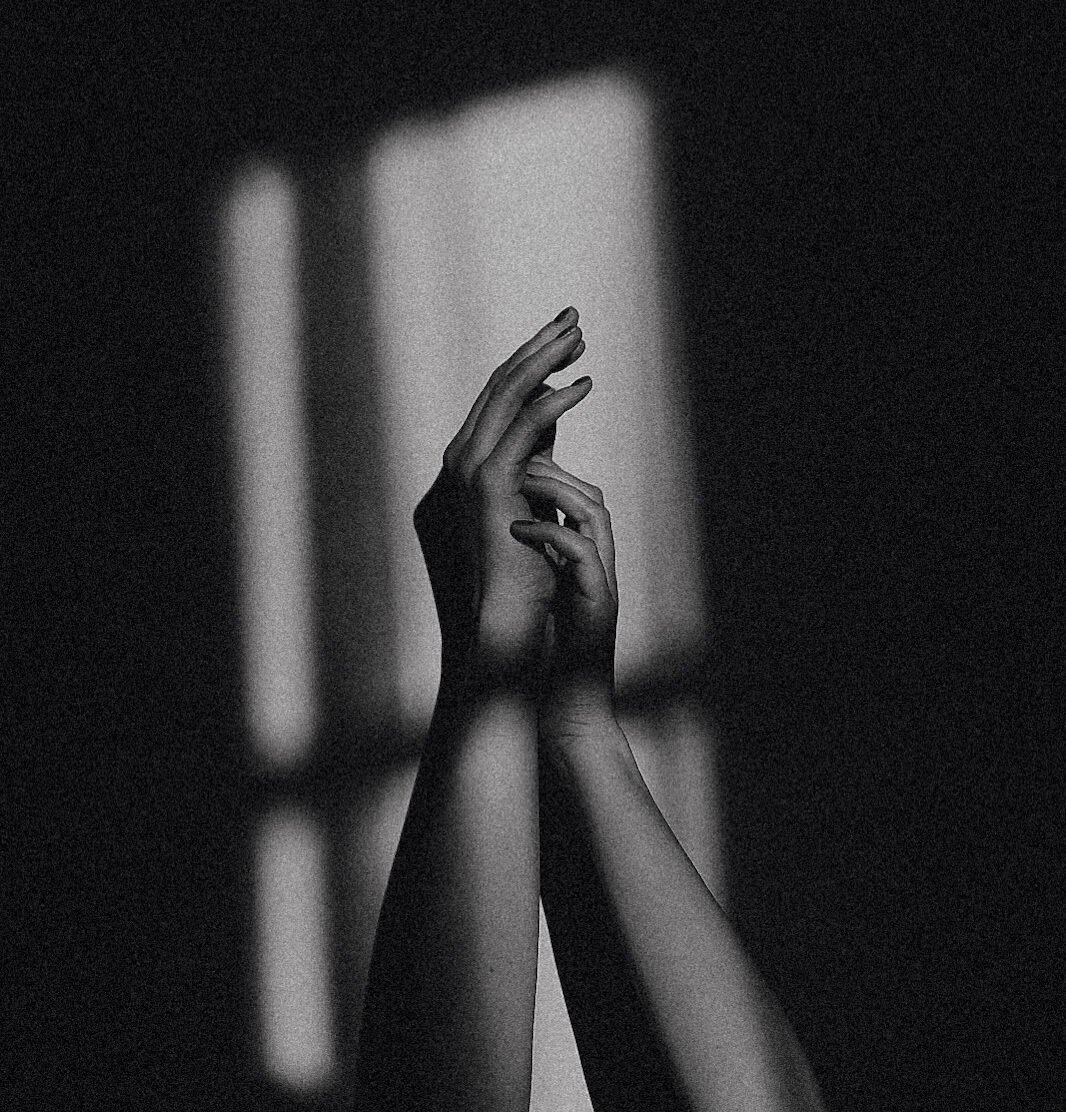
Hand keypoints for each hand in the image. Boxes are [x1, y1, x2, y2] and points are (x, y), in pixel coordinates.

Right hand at [413, 308, 588, 679]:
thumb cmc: (527, 560)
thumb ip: (536, 450)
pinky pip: (527, 426)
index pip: (501, 393)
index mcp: (471, 455)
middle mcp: (463, 454)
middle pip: (504, 383)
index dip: (533, 360)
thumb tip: (552, 410)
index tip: (567, 338)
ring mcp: (471, 466)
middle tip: (574, 317)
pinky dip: (556, 400)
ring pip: (511, 394)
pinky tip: (583, 384)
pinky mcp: (490, 482)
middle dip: (540, 346)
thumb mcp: (534, 490)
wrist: (510, 611)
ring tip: (581, 337)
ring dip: (547, 359)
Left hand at [510, 458, 618, 742]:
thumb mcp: (537, 604)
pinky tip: (517, 528)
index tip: (513, 464)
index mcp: (584, 566)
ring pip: (594, 513)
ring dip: (553, 493)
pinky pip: (582, 551)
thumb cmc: (548, 664)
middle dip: (553, 473)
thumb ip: (530, 572)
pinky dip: (550, 533)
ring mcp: (602, 583)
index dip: (550, 476)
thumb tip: (501, 543)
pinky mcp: (599, 604)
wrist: (570, 711)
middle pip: (592, 497)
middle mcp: (599, 569)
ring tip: (514, 486)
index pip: (579, 501)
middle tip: (514, 462)